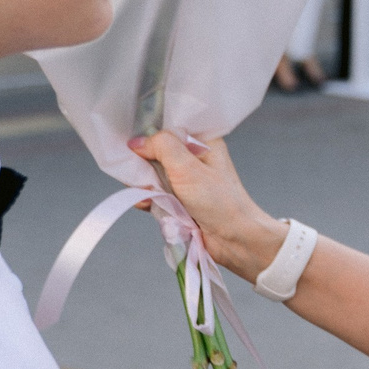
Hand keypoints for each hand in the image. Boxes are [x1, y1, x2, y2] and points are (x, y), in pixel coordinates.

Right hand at [132, 131, 284, 277]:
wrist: (234, 239)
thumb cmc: (219, 201)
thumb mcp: (188, 167)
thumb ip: (162, 147)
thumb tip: (137, 142)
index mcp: (202, 142)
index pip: (168, 128)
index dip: (149, 134)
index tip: (134, 146)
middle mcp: (193, 158)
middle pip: (155, 152)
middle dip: (144, 165)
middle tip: (142, 176)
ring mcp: (185, 180)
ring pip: (151, 175)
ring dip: (145, 185)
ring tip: (149, 195)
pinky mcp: (178, 200)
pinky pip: (154, 194)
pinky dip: (148, 200)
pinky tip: (147, 205)